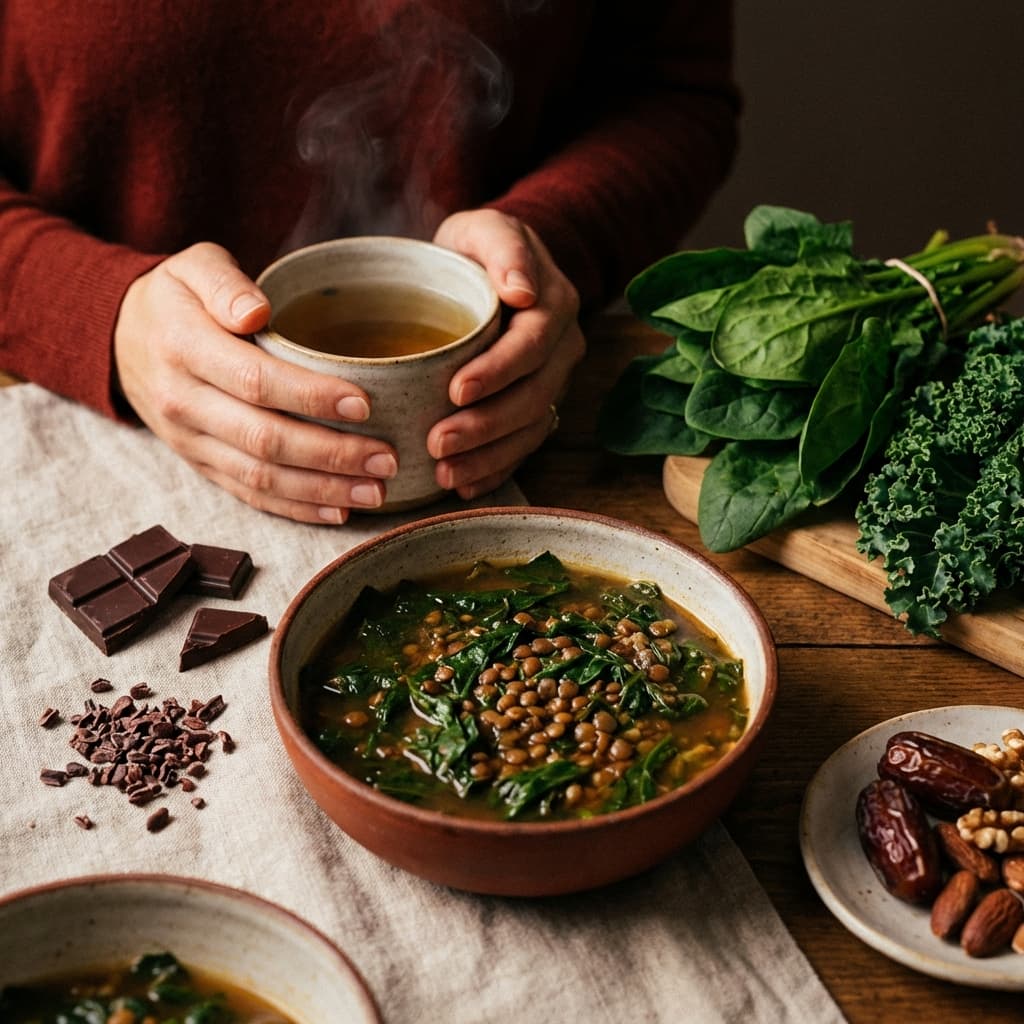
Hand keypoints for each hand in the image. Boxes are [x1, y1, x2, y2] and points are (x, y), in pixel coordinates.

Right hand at [113, 242, 398, 522]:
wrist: (121, 340)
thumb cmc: (178, 299)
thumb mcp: (194, 267)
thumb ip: (225, 284)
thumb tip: (255, 312)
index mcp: (183, 346)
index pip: (255, 379)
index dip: (312, 397)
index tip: (364, 405)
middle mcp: (183, 401)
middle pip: (264, 439)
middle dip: (331, 455)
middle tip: (385, 459)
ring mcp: (189, 440)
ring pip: (259, 477)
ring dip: (322, 491)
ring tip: (374, 491)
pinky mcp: (200, 464)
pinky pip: (248, 494)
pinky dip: (295, 509)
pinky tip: (338, 512)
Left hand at [429, 210, 585, 497]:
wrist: (488, 273)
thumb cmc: (476, 250)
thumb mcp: (484, 230)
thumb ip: (503, 248)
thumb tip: (523, 291)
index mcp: (554, 306)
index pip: (531, 346)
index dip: (497, 372)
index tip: (456, 390)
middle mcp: (561, 350)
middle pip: (532, 396)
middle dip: (486, 426)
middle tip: (438, 443)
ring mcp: (552, 383)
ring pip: (530, 429)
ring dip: (489, 457)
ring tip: (445, 474)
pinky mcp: (536, 408)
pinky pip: (523, 447)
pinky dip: (495, 470)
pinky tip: (463, 487)